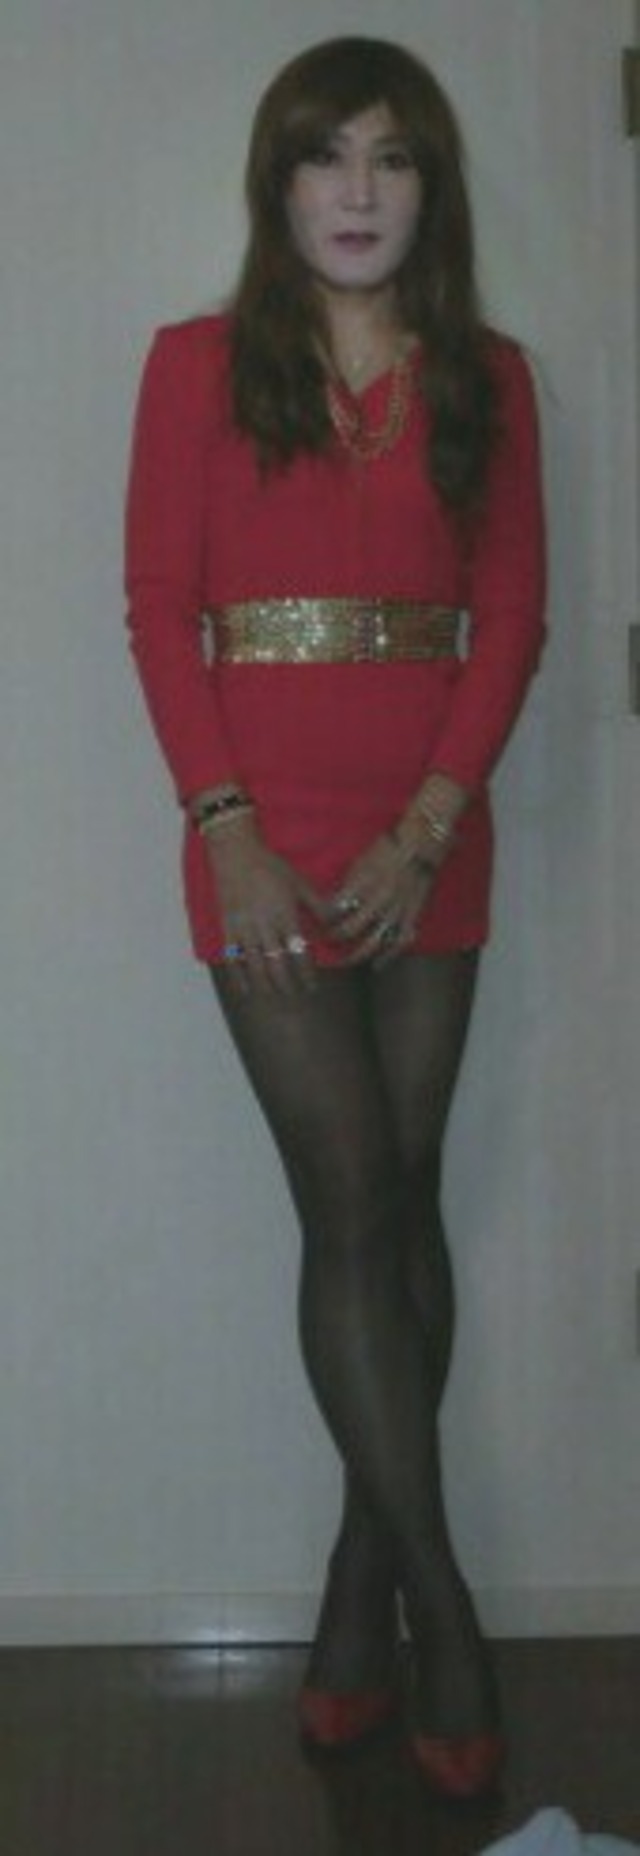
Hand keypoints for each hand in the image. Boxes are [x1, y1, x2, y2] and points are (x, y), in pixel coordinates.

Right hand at [205, 816, 326, 996]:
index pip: (299, 954)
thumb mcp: (300, 883)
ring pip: (255, 966)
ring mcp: (244, 930)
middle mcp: (265, 928)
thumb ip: (319, 906)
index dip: (306, 973)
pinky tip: (246, 988)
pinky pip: (232, 959)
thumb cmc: (271, 867)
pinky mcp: (228, 928)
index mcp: (286, 917)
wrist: (236, 854)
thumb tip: (337, 923)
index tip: (312, 985)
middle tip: (294, 994)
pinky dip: (239, 977)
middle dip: (287, 984)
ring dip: (266, 984)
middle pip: (277, 965)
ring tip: (273, 993)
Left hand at [328, 832, 435, 966]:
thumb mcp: (360, 861)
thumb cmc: (388, 847)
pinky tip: (376, 966)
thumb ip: (348, 884)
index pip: (336, 909)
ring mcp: (397, 911)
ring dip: (356, 955)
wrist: (421, 844)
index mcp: (364, 884)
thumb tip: (334, 903)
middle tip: (325, 942)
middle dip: (334, 939)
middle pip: (350, 930)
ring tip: (344, 962)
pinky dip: (387, 957)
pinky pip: (399, 943)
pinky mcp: (412, 916)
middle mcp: (379, 901)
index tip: (317, 922)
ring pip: (373, 942)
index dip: (323, 919)